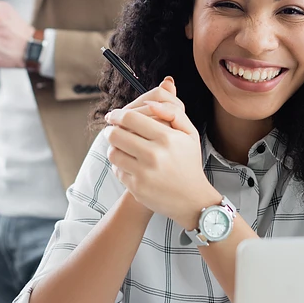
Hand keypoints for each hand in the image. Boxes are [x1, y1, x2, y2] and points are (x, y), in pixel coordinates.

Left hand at [104, 77, 220, 229]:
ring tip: (119, 145)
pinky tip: (128, 163)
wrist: (192, 200)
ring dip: (113, 146)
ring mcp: (144, 173)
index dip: (117, 114)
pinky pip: (117, 170)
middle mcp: (154, 155)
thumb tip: (152, 103)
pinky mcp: (136, 188)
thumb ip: (174, 112)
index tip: (114, 115)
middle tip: (112, 129)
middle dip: (111, 129)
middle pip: (116, 134)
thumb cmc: (189, 162)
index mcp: (167, 138)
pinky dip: (119, 165)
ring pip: (113, 152)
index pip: (131, 118)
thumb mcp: (190, 134)